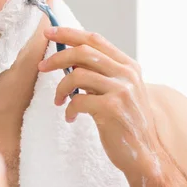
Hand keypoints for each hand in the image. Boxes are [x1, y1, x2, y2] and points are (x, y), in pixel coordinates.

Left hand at [38, 27, 163, 177]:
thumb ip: (99, 72)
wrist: (144, 155)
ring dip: (61, 88)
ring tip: (58, 100)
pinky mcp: (113, 109)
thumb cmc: (124, 122)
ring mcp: (122, 90)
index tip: (48, 32)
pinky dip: (69, 109)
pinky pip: (78, 100)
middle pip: (83, 52)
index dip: (69, 33)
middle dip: (57, 57)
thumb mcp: (117, 90)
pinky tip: (71, 117)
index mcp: (128, 65)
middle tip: (41, 66)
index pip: (95, 40)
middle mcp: (127, 74)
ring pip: (77, 75)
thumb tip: (67, 57)